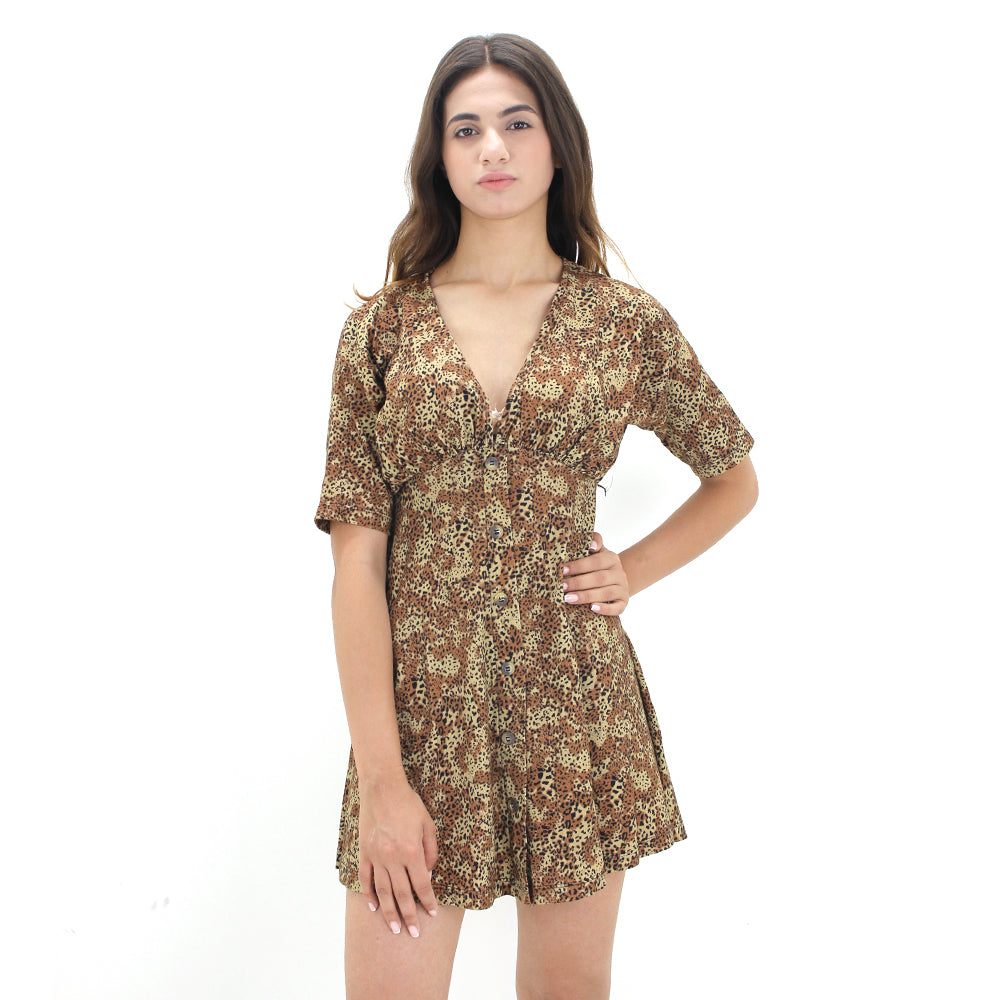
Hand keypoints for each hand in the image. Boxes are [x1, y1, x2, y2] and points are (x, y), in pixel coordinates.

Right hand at [358, 770, 438, 938]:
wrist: (382, 788)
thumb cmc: (408, 803)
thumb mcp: (428, 824)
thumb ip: (430, 851)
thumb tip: (428, 873)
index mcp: (411, 851)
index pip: (422, 884)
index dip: (428, 901)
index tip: (433, 914)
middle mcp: (393, 858)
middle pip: (402, 894)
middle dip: (409, 916)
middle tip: (413, 933)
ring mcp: (376, 856)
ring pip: (383, 891)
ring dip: (389, 912)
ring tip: (394, 928)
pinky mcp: (364, 852)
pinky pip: (366, 878)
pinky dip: (369, 894)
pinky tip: (374, 907)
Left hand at [560, 531, 630, 615]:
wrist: (615, 580)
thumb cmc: (597, 565)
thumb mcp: (596, 551)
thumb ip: (593, 540)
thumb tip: (592, 545)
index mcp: (612, 558)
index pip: (596, 561)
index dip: (579, 565)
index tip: (563, 570)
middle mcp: (619, 573)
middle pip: (599, 578)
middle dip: (578, 582)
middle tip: (562, 586)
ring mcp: (623, 589)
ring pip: (606, 593)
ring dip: (586, 596)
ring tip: (568, 598)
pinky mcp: (623, 603)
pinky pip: (616, 608)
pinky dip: (605, 609)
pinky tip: (592, 608)